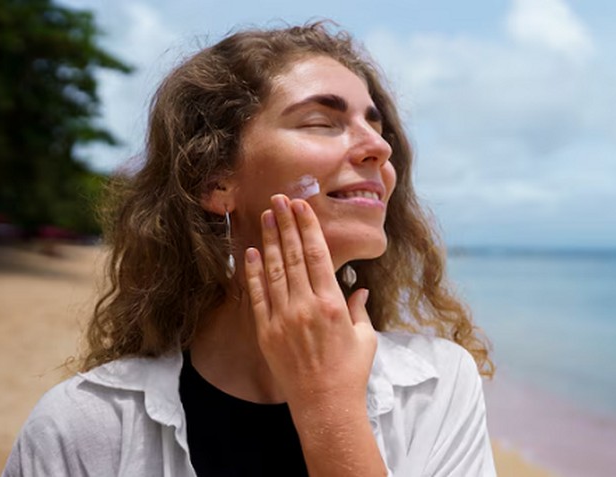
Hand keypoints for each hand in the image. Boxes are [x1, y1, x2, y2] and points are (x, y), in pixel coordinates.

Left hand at [243, 194, 376, 408]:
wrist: (325, 405)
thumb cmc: (350, 372)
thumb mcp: (365, 337)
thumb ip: (359, 308)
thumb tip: (359, 288)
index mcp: (332, 303)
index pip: (317, 255)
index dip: (308, 227)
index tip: (301, 206)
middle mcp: (306, 306)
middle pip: (293, 255)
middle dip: (286, 224)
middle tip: (279, 199)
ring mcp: (283, 318)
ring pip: (274, 270)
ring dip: (270, 240)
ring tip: (266, 216)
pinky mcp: (266, 332)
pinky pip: (257, 296)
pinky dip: (253, 273)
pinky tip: (251, 252)